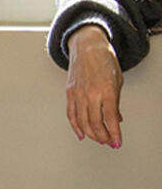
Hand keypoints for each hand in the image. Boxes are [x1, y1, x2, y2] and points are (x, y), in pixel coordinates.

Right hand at [65, 25, 123, 146]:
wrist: (87, 46)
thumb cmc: (104, 59)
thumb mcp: (117, 81)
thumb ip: (115, 102)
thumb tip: (115, 118)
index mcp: (106, 90)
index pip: (110, 119)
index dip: (114, 134)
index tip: (117, 142)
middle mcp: (91, 93)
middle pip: (95, 123)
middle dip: (103, 137)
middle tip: (108, 142)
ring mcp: (78, 93)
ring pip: (82, 121)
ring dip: (91, 134)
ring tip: (98, 139)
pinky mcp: (69, 92)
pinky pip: (71, 114)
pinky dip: (76, 126)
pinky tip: (81, 134)